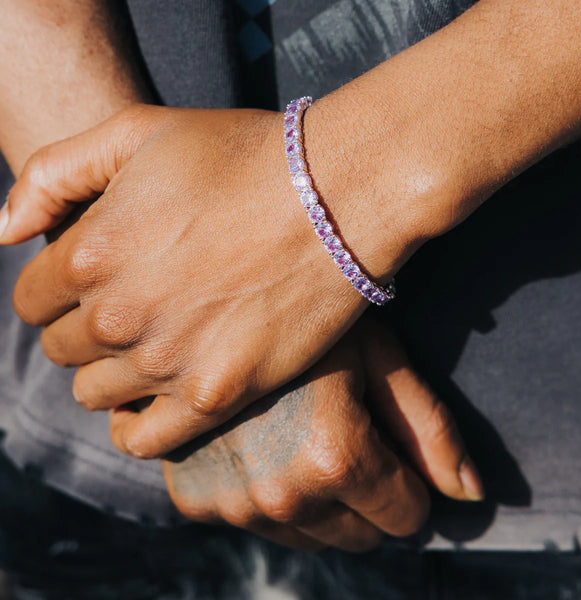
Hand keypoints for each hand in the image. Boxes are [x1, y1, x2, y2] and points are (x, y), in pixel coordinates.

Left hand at [3, 104, 380, 457]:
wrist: (337, 197)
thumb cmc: (244, 158)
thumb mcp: (140, 132)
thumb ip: (53, 174)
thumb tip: (3, 231)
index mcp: (89, 253)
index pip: (32, 300)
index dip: (58, 292)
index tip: (95, 285)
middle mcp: (118, 315)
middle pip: (64, 350)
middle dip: (84, 332)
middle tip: (132, 312)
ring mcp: (167, 361)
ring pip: (97, 394)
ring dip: (111, 375)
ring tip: (150, 350)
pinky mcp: (216, 394)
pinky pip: (145, 439)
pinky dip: (137, 426)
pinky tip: (153, 405)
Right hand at [163, 319, 483, 551]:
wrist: (211, 300)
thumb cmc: (310, 317)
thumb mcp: (378, 355)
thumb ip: (430, 428)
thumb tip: (471, 496)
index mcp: (334, 457)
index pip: (407, 517)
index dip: (408, 481)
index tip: (389, 442)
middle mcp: (279, 494)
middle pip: (361, 536)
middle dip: (366, 496)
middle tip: (345, 432)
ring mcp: (231, 503)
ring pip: (311, 537)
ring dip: (319, 501)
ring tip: (301, 434)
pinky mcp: (195, 501)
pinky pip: (258, 523)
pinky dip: (267, 495)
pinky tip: (259, 442)